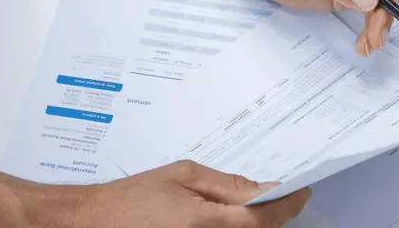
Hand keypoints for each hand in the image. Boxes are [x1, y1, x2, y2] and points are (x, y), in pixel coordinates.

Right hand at [58, 161, 308, 226]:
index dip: (287, 206)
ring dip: (253, 226)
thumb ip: (224, 183)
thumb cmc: (134, 198)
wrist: (95, 222)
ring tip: (255, 205)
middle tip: (280, 195)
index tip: (302, 193)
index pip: (262, 220)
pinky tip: (231, 218)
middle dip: (271, 216)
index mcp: (205, 221)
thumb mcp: (182, 175)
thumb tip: (259, 188)